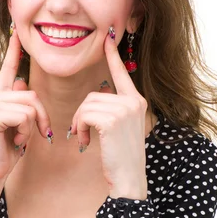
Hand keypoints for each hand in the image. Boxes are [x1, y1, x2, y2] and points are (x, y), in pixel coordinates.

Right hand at [0, 29, 50, 183]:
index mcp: (0, 95)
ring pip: (30, 105)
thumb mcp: (21, 123)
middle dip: (41, 116)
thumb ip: (22, 104)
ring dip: (32, 126)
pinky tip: (16, 140)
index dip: (14, 50)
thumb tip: (23, 83)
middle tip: (38, 134)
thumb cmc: (8, 148)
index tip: (16, 30)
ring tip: (20, 137)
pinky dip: (25, 131)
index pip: (9, 68)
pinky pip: (24, 116)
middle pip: (32, 94)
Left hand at [69, 30, 148, 198]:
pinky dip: (80, 128)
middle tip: (82, 133)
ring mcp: (126, 109)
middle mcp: (134, 101)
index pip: (121, 74)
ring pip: (87, 104)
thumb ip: (111, 110)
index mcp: (137, 101)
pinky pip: (84, 114)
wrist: (128, 180)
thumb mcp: (119, 129)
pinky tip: (86, 142)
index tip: (109, 38)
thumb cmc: (120, 158)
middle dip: (82, 114)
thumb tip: (96, 96)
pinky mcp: (114, 119)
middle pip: (94, 94)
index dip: (113, 56)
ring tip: (85, 139)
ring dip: (79, 123)